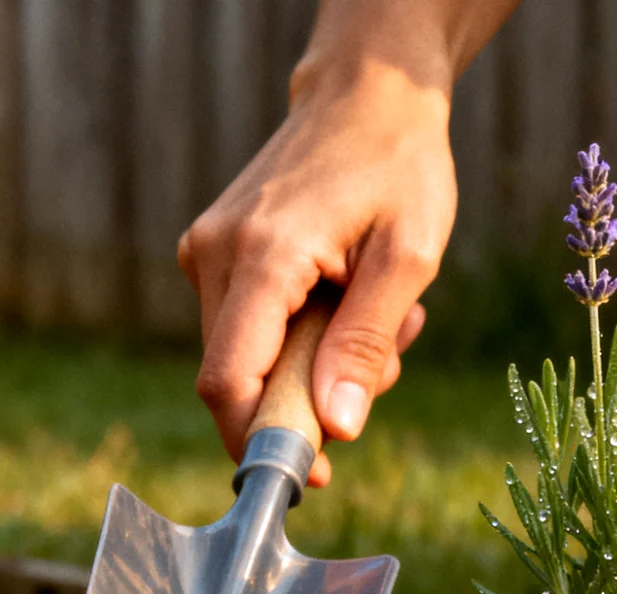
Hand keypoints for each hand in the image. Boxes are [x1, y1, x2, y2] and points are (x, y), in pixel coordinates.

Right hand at [177, 61, 451, 485]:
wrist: (368, 96)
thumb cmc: (399, 168)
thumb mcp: (409, 260)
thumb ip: (367, 345)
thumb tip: (335, 429)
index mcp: (262, 255)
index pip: (229, 382)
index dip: (263, 442)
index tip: (316, 473)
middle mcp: (215, 255)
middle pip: (238, 379)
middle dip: (312, 397)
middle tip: (386, 360)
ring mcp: (208, 252)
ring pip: (248, 359)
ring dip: (318, 363)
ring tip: (382, 313)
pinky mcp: (216, 255)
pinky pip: (252, 329)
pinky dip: (305, 335)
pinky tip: (351, 297)